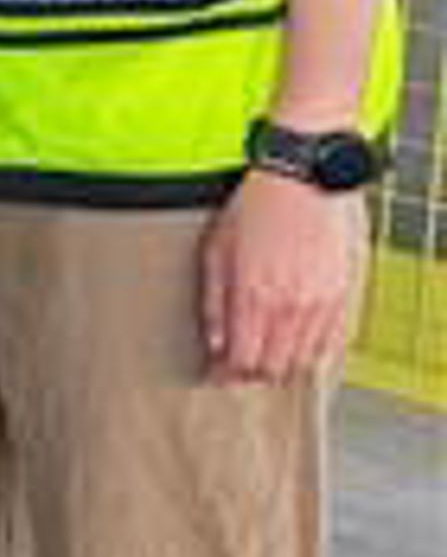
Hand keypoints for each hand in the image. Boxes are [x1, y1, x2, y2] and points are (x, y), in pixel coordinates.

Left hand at [199, 169, 362, 383]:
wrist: (303, 181)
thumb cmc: (253, 209)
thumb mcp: (216, 252)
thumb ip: (214, 304)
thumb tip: (215, 344)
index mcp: (253, 298)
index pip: (242, 360)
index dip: (227, 374)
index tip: (216, 374)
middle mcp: (290, 307)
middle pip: (273, 367)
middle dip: (252, 374)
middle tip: (237, 369)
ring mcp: (320, 302)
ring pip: (303, 360)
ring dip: (282, 366)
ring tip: (265, 358)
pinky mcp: (342, 294)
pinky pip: (332, 341)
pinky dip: (313, 352)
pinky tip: (297, 345)